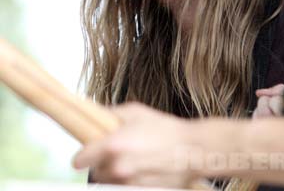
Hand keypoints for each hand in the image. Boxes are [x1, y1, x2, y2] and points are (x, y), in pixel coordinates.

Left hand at [73, 102, 196, 187]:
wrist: (192, 150)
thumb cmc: (166, 129)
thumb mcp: (136, 111)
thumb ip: (110, 113)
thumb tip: (93, 114)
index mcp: (113, 146)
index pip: (80, 160)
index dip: (83, 156)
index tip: (86, 154)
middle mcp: (117, 168)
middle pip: (95, 173)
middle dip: (102, 164)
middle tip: (117, 153)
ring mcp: (129, 185)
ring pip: (109, 183)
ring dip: (115, 174)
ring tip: (133, 161)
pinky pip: (124, 189)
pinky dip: (128, 182)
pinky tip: (142, 171)